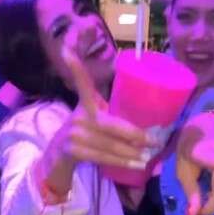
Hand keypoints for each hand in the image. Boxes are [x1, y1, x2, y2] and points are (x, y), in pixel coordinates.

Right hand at [58, 47, 155, 168]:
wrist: (58, 159)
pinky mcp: (72, 150)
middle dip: (134, 134)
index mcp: (85, 104)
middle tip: (155, 142)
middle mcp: (78, 116)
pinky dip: (122, 162)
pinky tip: (136, 165)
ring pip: (109, 144)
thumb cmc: (85, 137)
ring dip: (132, 153)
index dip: (75, 67)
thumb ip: (113, 117)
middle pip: (109, 124)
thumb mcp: (94, 120)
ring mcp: (74, 134)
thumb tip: (153, 126)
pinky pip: (102, 157)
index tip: (66, 49)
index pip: (82, 83)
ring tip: (148, 157)